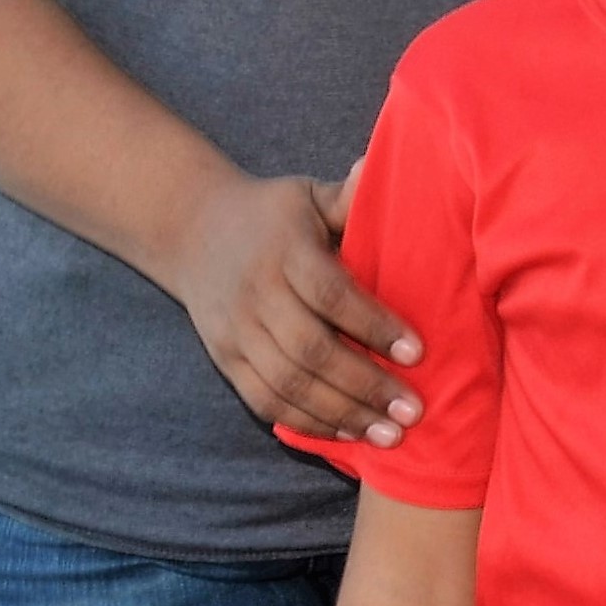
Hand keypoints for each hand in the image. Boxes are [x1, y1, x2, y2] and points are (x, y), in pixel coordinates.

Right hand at [164, 167, 421, 440]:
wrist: (188, 228)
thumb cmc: (272, 213)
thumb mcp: (307, 195)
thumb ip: (348, 196)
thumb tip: (376, 170)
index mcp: (284, 251)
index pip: (330, 293)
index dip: (373, 325)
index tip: (417, 353)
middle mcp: (256, 294)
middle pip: (310, 350)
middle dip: (365, 385)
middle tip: (413, 411)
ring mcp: (235, 331)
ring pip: (287, 384)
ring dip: (341, 414)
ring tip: (388, 435)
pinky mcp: (223, 357)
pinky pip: (263, 399)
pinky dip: (306, 422)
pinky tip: (347, 434)